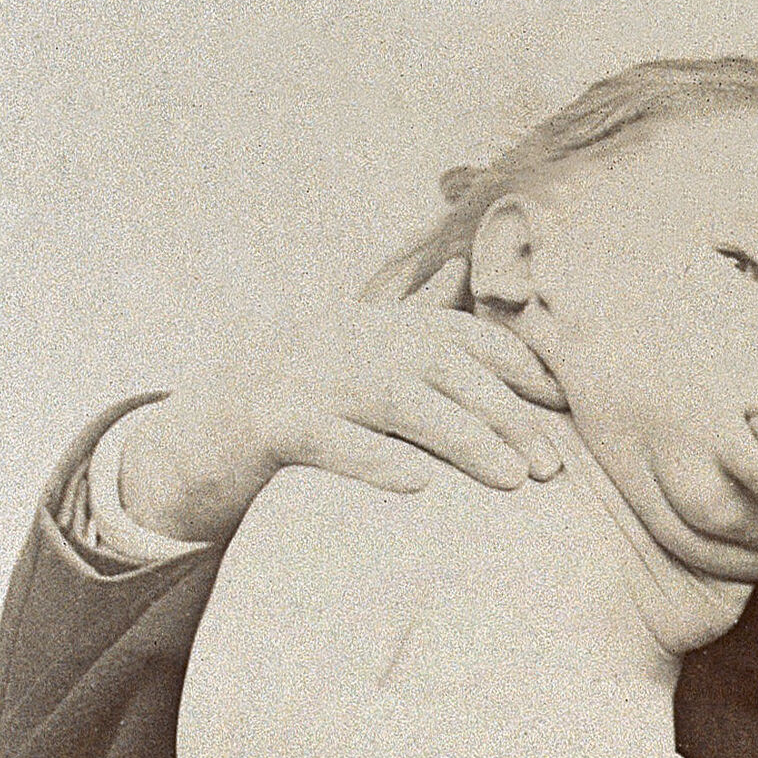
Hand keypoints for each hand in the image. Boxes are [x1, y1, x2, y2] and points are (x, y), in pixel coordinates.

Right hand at [118, 262, 570, 540]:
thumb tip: (461, 271)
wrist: (194, 437)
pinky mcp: (269, 423)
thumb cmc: (294, 405)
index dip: (514, 361)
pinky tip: (418, 486)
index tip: (563, 399)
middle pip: (440, 367)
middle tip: (550, 466)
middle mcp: (344, 338)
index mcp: (371, 324)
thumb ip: (409, 321)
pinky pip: (329, 440)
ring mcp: (305, 376)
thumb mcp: (353, 359)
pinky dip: (374, 459)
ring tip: (511, 480)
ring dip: (462, 438)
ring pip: (397, 400)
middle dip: (504, 414)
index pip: (457, 333)